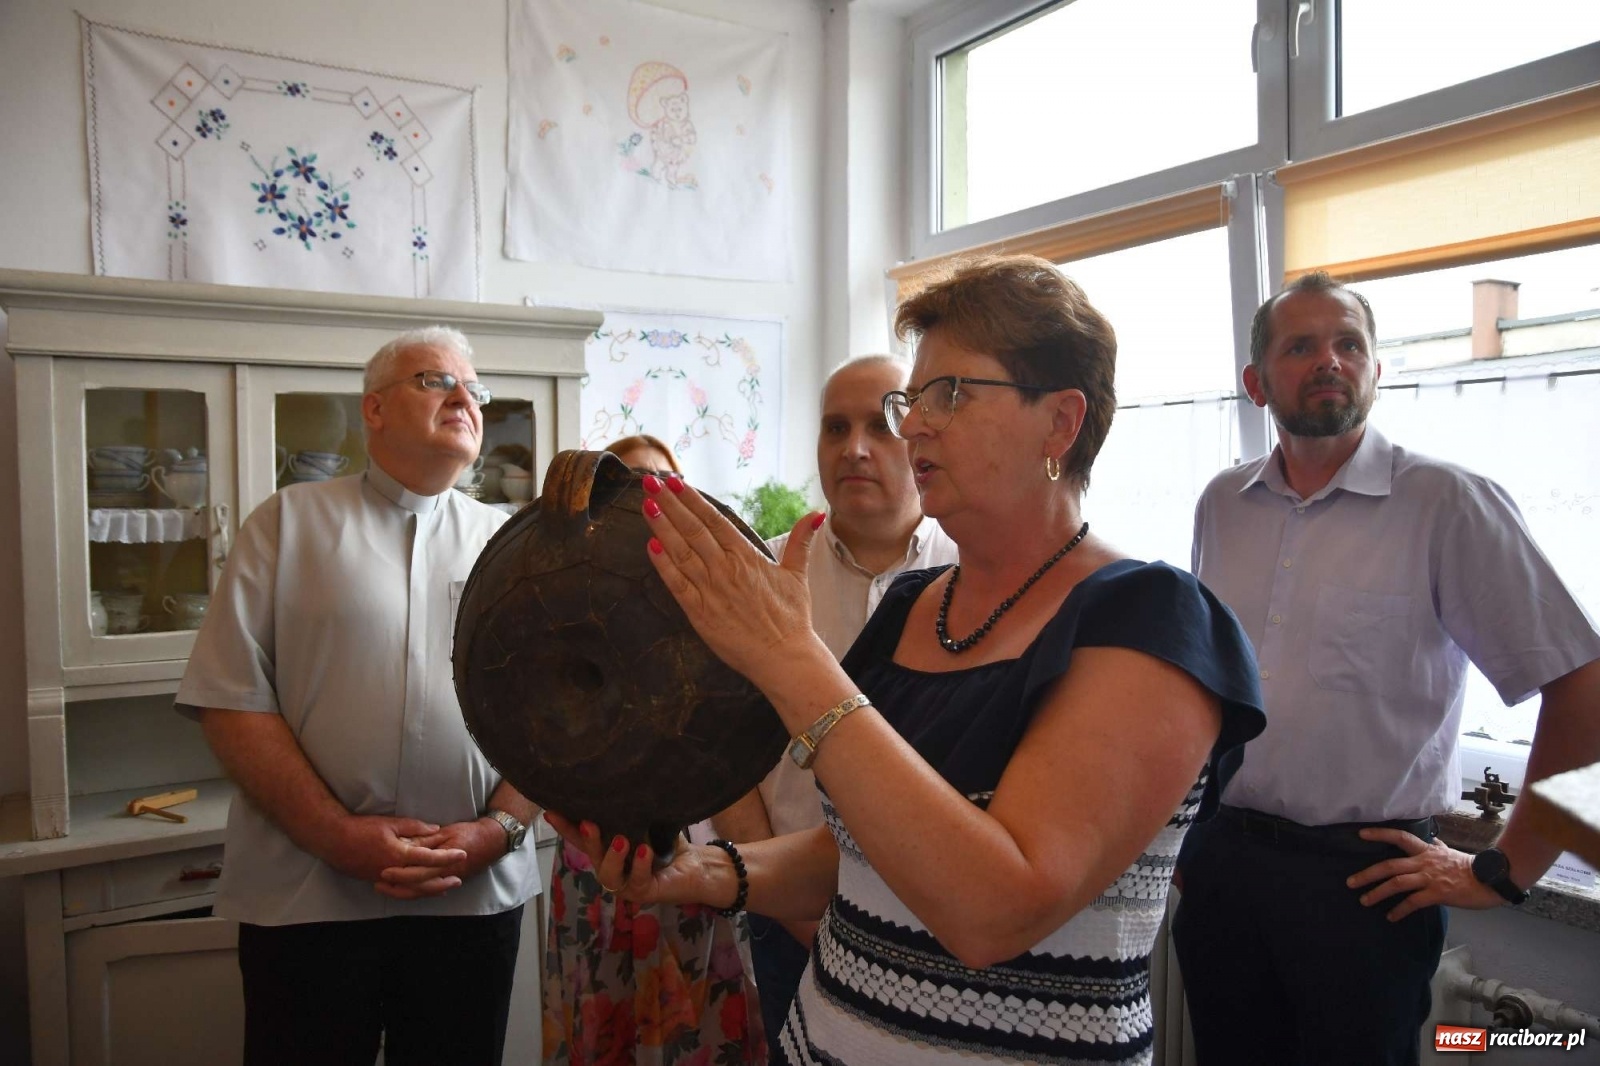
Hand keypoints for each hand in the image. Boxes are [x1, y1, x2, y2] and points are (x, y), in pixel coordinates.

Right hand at [318, 815, 466, 888]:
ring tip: (446, 889)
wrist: (333, 840)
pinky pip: (399, 891)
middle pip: (424, 881)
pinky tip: (420, 891)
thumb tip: (436, 829)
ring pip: (412, 890)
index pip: (429, 858)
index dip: (448, 857)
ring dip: (430, 890)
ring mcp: (384, 879)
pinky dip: (413, 892)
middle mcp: (393, 871)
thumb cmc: (361, 829)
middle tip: (459, 878)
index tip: (463, 854)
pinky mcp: (376, 881)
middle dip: (443, 880)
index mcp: (399, 854)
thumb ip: (414, 827)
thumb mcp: (390, 823)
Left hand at [375, 818, 505, 899]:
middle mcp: (445, 876)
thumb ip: (427, 840)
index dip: (399, 873)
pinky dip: (415, 892)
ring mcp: (448, 880)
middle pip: (416, 887)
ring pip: (422, 892)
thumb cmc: (470, 833)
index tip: (382, 871)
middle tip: (377, 884)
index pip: (417, 872)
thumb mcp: (447, 832)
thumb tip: (407, 843)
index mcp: (443, 862)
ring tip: (385, 888)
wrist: (492, 842)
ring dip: (403, 892)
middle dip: (396, 887)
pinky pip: (429, 891)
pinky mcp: (449, 881)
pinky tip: (403, 890)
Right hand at [543, 810, 735, 909]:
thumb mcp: (646, 821)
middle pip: (591, 857)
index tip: (551, 811)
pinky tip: (645, 852)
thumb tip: (620, 778)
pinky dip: (641, 866)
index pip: (581, 839)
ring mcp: (626, 884)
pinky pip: (638, 882)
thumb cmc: (667, 843)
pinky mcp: (645, 893)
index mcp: (608, 851)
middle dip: (588, 840)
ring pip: (608, 875)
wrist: (696, 866)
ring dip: (613, 856)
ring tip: (622, 840)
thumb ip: (631, 810)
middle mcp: (612, 869)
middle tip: (589, 823)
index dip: (565, 827)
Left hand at [640, 473, 824, 690]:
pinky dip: (663, 566)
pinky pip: (677, 585)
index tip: (676, 482)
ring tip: (647, 505)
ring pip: (681, 552)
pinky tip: (650, 547)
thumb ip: (801, 541)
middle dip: (670, 504)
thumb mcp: (797, 574)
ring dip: (662, 528)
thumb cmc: (791, 618)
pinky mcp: (700, 613)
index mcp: (746, 557)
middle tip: (651, 483)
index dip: (693, 500)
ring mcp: (711, 591)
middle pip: (693, 530)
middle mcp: (725, 569)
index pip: (714, 520)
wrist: (784, 657)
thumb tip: (817, 514)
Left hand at [1346, 829, 1503, 919]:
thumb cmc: (1470, 868)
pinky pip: (1413, 902)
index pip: (1399, 837)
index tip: (1360, 834)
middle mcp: (1424, 862)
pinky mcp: (1437, 893)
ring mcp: (1430, 878)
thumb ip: (1437, 847)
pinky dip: (1399, 910)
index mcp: (1426, 850)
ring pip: (1397, 884)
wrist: (1490, 879)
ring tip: (1364, 901)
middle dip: (1367, 874)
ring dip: (1378, 893)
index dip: (1380, 834)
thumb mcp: (1450, 852)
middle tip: (1350, 882)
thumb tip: (1431, 840)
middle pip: (1389, 865)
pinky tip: (1391, 917)